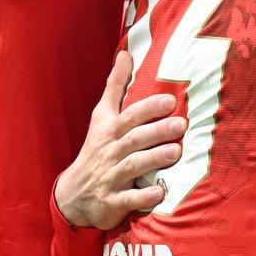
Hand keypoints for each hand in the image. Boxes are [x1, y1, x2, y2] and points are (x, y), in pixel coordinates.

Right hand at [54, 52, 184, 228]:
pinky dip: (144, 197)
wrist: (74, 195)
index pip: (129, 116)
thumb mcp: (102, 116)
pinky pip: (129, 199)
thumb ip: (116, 86)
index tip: (170, 100)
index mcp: (110, 130)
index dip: (148, 107)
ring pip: (133, 166)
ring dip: (154, 159)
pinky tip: (160, 193)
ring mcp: (111, 177)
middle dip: (157, 131)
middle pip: (134, 139)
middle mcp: (110, 152)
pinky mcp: (113, 202)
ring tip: (176, 152)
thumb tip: (126, 53)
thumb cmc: (97, 148)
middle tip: (181, 124)